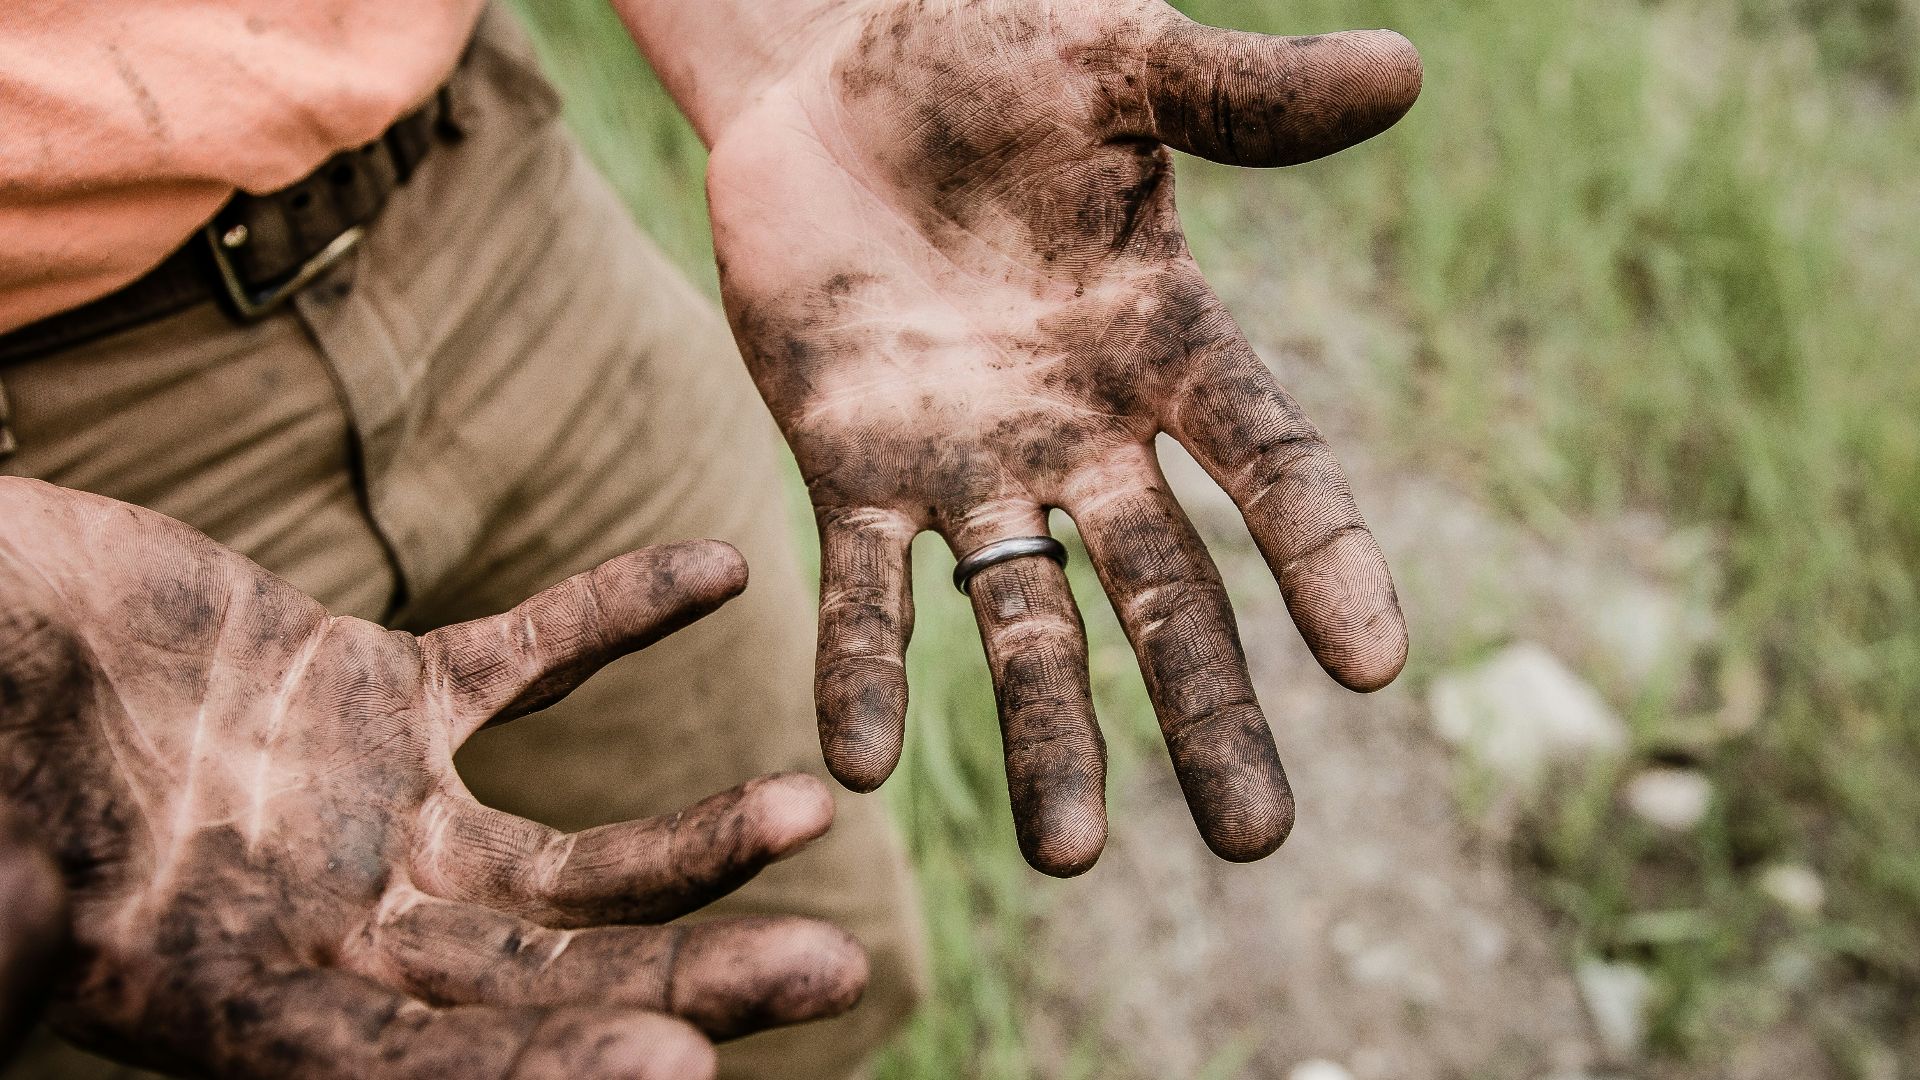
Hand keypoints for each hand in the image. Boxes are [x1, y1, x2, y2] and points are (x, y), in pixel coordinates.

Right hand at [0, 479, 865, 1079]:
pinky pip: (527, 659)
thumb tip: (23, 949)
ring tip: (807, 811)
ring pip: (568, 857)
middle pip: (543, 983)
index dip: (537, 1078)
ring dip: (692, 838)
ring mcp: (373, 813)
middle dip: (686, 984)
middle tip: (837, 976)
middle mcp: (331, 928)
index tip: (674, 1069)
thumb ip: (7, 917)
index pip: (409, 1072)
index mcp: (232, 1001)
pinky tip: (717, 569)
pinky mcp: (385, 693)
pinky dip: (616, 613)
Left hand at [702, 0, 1418, 873]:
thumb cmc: (983, 50)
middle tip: (1256, 843)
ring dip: (1044, 734)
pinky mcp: (847, 465)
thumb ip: (1242, 95)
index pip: (1268, 458)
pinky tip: (856, 766)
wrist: (823, 67)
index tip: (1378, 664)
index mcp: (1163, 336)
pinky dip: (860, 670)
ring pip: (1019, 619)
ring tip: (1065, 859)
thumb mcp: (1117, 62)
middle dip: (1205, 709)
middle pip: (1163, 587)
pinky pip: (859, 586)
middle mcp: (1080, 426)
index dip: (1323, 554)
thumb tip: (1405, 70)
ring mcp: (966, 459)